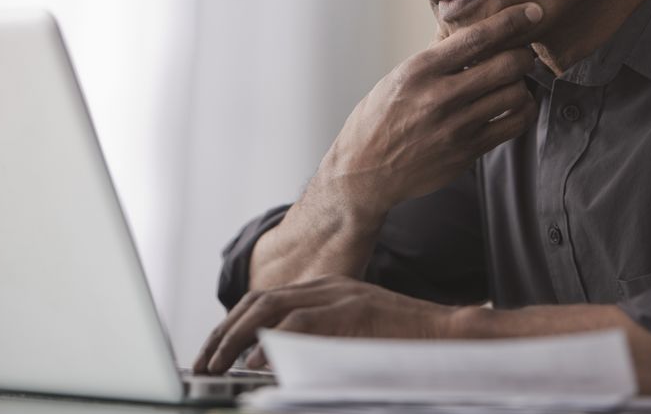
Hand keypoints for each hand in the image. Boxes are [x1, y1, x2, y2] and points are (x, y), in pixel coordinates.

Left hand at [193, 275, 457, 374]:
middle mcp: (326, 287)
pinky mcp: (350, 311)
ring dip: (237, 337)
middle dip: (224, 333)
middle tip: (203, 362)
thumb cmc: (405, 343)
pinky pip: (300, 323)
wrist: (447, 334)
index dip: (233, 326)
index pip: (264, 301)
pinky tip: (253, 362)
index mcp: (325, 290)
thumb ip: (317, 339)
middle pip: (258, 301)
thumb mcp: (353, 336)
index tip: (213, 351)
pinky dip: (272, 341)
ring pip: (270, 307)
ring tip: (216, 364)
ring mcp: (338, 296)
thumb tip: (274, 360)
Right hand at [313, 2, 542, 219]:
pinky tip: (516, 106)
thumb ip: (435, 54)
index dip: (511, 21)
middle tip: (522, 54)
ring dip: (523, 84)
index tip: (532, 11)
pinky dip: (523, 111)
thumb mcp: (398, 77)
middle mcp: (439, 97)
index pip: (475, 37)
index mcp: (420, 70)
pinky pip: (513, 125)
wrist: (366, 170)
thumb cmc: (380, 118)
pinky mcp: (467, 151)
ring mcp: (456, 127)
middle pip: (506, 65)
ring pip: (515, 95)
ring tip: (514, 82)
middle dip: (522, 55)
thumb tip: (464, 26)